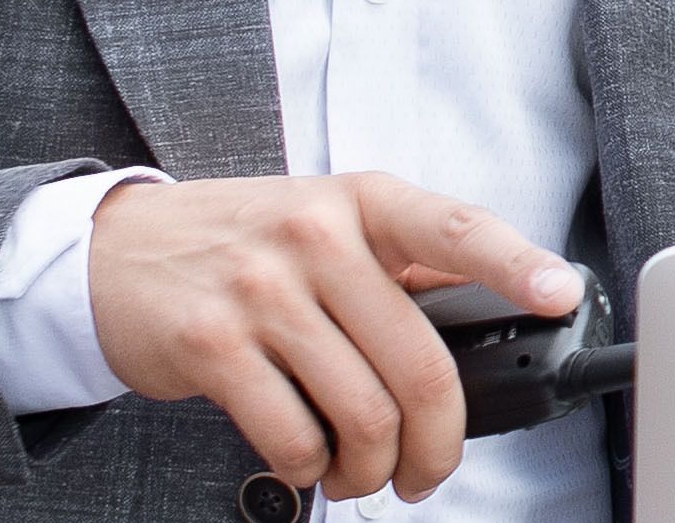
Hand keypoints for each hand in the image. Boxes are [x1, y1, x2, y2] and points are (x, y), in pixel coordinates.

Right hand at [85, 173, 584, 501]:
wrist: (114, 251)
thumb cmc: (241, 243)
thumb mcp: (326, 219)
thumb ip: (401, 257)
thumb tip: (494, 301)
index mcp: (362, 202)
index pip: (456, 229)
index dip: (517, 264)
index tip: (560, 296)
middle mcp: (317, 237)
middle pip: (420, 365)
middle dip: (436, 444)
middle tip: (426, 472)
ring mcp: (262, 290)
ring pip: (362, 413)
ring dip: (370, 468)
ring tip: (359, 472)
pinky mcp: (213, 344)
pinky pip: (292, 435)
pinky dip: (309, 467)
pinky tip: (305, 459)